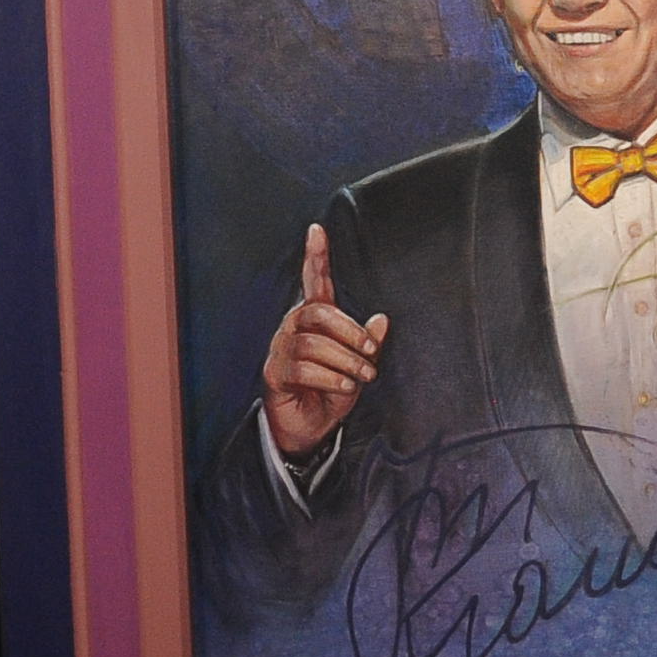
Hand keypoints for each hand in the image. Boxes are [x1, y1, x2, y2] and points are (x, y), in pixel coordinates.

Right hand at [262, 223, 385, 460]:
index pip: (314, 281)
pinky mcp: (275, 373)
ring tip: (362, 377)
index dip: (315, 256)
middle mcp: (293, 327)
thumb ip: (368, 343)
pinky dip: (329, 378)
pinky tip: (344, 387)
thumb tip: (382, 319)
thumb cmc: (332, 390)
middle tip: (371, 354)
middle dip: (350, 331)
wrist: (310, 427)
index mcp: (314, 319)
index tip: (317, 229)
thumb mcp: (357, 366)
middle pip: (318, 313)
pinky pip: (302, 369)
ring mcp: (281, 349)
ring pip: (312, 344)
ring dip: (344, 361)